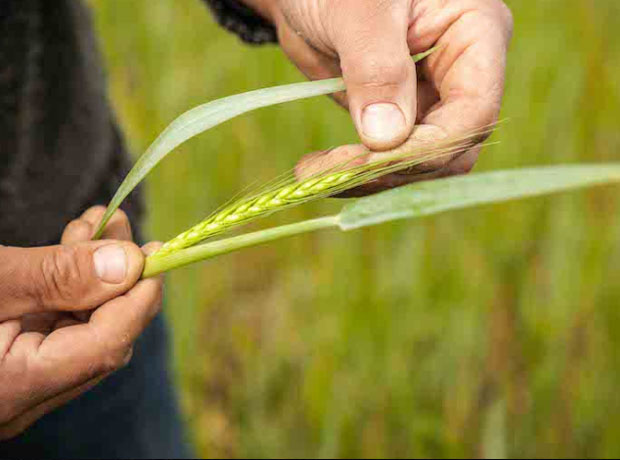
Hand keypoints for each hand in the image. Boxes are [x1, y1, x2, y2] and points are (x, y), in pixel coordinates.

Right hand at [0, 207, 162, 439]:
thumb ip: (55, 276)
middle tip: (121, 225)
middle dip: (118, 277)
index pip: (106, 347)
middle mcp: (21, 396)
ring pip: (79, 329)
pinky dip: (68, 287)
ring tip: (95, 222)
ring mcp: (15, 382)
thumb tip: (130, 264)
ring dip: (93, 275)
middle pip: (99, 337)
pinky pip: (54, 327)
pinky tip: (71, 246)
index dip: (139, 298)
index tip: (159, 253)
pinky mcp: (8, 361)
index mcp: (13, 386)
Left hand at [245, 0, 512, 190]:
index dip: (425, 147)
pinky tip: (318, 169)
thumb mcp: (358, 10)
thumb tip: (386, 138)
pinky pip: (389, 160)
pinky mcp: (399, 119)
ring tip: (313, 172)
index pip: (472, 111)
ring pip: (420, 164)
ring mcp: (431, 100)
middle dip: (392, 169)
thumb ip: (375, 67)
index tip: (367, 162)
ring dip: (371, 178)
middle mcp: (460, 74)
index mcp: (474, 34)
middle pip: (450, 148)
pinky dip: (357, 172)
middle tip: (329, 175)